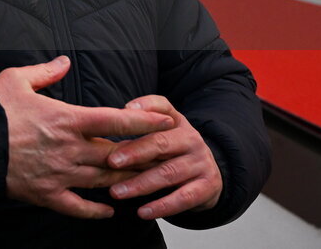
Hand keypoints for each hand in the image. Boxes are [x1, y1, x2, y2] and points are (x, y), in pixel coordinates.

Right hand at [0, 56, 174, 219]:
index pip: (116, 121)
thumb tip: (64, 61)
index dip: (144, 121)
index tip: (165, 121)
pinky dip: (97, 212)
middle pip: (117, 155)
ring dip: (125, 182)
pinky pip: (79, 208)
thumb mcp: (16, 79)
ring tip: (143, 181)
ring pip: (104, 182)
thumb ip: (45, 71)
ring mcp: (61, 174)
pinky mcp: (48, 195)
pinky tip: (109, 211)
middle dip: (141, 156)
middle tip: (161, 156)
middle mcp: (70, 149)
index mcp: (67, 119)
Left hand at [107, 94, 221, 218]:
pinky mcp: (207, 187)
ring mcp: (201, 163)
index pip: (162, 107)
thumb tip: (119, 115)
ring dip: (140, 184)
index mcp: (177, 121)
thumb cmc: (172, 150)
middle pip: (161, 143)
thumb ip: (141, 121)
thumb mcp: (161, 130)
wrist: (209, 174)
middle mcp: (192, 139)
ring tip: (117, 192)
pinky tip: (143, 212)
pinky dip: (162, 206)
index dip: (144, 108)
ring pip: (168, 173)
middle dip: (134, 152)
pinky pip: (183, 198)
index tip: (122, 112)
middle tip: (111, 162)